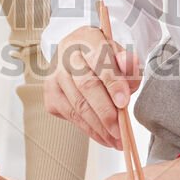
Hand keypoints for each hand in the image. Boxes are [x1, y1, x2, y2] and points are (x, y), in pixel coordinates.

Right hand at [43, 25, 141, 147]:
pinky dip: (88, 130)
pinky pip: (70, 116)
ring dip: (98, 127)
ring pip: (77, 105)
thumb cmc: (104, 57)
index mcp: (87, 38)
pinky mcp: (50, 93)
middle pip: (85, 86)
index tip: (124, 103)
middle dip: (105, 112)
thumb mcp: (121, 54)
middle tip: (121, 131)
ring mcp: (55, 75)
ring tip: (116, 140)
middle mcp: (66, 55)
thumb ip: (128, 61)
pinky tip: (103, 137)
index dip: (112, 83)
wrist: (80, 55)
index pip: (99, 60)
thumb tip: (128, 63)